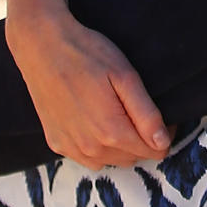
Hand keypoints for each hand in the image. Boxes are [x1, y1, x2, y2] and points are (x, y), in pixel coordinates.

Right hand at [6, 7, 171, 169]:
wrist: (41, 46)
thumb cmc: (87, 54)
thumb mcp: (125, 76)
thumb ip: (146, 114)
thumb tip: (164, 143)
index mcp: (112, 132)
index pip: (154, 151)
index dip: (164, 133)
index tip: (160, 113)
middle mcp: (91, 149)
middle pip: (133, 158)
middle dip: (142, 139)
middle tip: (137, 107)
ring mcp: (70, 148)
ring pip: (110, 161)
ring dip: (120, 146)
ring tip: (115, 111)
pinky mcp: (55, 143)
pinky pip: (86, 157)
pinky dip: (97, 147)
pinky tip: (94, 120)